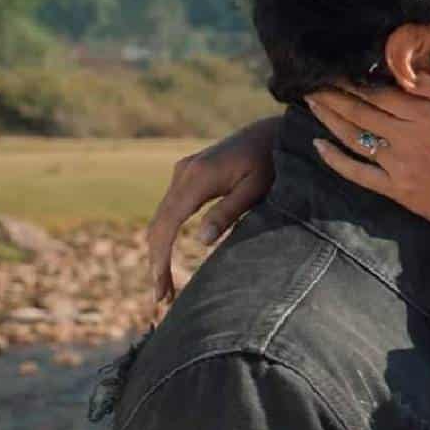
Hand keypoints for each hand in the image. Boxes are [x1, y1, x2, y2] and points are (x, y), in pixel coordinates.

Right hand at [146, 116, 280, 301]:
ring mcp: (184, 171)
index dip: (161, 259)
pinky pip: (171, 209)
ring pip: (162, 217)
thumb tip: (201, 242)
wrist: (273, 131)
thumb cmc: (272, 161)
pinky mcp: (190, 175)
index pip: (167, 224)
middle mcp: (184, 172)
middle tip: (162, 299)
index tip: (161, 289)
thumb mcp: (256, 189)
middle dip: (157, 262)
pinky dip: (167, 235)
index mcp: (198, 178)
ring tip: (165, 287)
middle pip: (159, 223)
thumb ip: (229, 212)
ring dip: (159, 251)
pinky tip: (168, 258)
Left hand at [307, 49, 429, 232]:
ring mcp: (398, 165)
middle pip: (360, 111)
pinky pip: (357, 173)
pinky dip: (335, 160)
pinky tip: (318, 146)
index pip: (382, 93)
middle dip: (333, 95)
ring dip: (329, 119)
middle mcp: (407, 138)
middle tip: (309, 80)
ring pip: (354, 137)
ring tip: (310, 102)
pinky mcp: (396, 189)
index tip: (336, 67)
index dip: (356, 80)